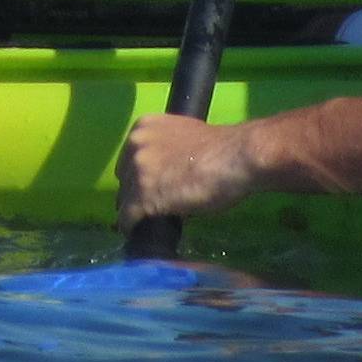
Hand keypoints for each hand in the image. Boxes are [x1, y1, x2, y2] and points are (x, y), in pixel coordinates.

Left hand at [117, 110, 264, 226]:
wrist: (236, 158)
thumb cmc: (222, 149)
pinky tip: (142, 234)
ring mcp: (137, 171)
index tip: (153, 189)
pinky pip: (128, 219)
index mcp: (143, 127)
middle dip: (137, 193)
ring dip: (139, 212)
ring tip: (154, 222)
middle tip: (158, 206)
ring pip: (125, 201)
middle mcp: (134, 145)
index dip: (141, 178)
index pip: (129, 159)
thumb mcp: (184, 139)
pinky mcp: (142, 196)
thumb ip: (166, 151)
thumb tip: (164, 176)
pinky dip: (134, 228)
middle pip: (125, 180)